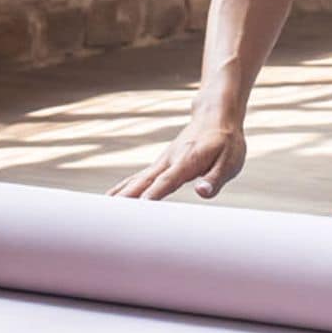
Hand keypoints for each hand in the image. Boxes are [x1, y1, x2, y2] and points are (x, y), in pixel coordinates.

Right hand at [106, 109, 246, 200]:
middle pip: (143, 181)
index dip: (152, 195)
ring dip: (120, 194)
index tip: (137, 208)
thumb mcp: (230, 161)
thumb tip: (202, 193)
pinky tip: (112, 198)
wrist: (215, 116)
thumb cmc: (226, 142)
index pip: (166, 182)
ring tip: (101, 211)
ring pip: (136, 179)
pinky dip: (124, 188)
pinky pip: (138, 178)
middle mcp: (168, 161)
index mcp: (186, 162)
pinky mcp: (160, 164)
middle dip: (126, 198)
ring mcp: (162, 162)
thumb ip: (215, 178)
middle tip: (108, 215)